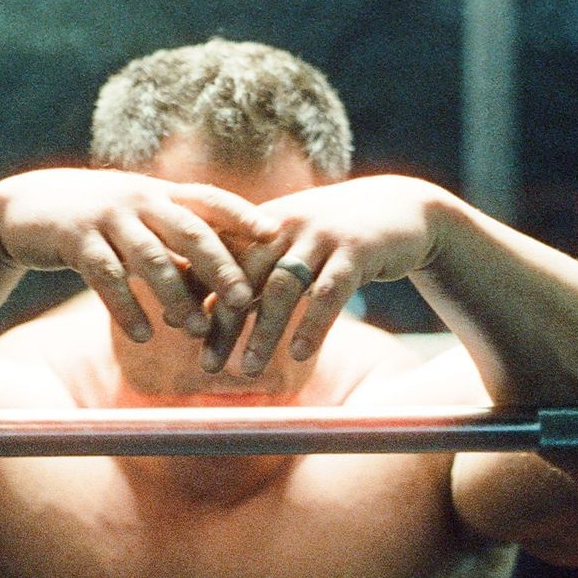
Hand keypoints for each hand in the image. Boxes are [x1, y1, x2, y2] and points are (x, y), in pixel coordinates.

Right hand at [0, 169, 269, 342]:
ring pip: (151, 257)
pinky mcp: (75, 239)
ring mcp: (106, 216)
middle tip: (244, 300)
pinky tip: (144, 336)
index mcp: (158, 193)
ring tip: (196, 331)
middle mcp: (138, 198)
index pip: (209, 199)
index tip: (276, 234)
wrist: (23, 208)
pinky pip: (107, 276)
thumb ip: (175, 243)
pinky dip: (128, 308)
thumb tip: (226, 277)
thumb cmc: (95, 222)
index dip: (243, 214)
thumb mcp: (137, 223)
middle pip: (189, 230)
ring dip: (176, 296)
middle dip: (219, 266)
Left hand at [207, 175, 447, 374]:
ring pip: (282, 287)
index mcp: (263, 222)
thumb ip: (249, 270)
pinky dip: (312, 325)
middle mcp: (286, 224)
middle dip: (223, 322)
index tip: (174, 326)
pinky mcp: (357, 249)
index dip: (197, 289)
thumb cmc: (335, 235)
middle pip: (243, 275)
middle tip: (208, 365)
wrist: (403, 207)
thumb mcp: (290, 244)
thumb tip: (199, 306)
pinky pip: (329, 292)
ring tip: (248, 370)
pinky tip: (298, 355)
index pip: (220, 258)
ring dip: (263, 331)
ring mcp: (322, 235)